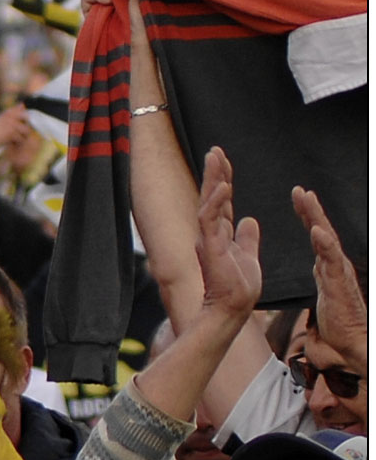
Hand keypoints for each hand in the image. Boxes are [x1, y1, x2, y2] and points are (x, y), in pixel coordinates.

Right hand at [191, 148, 263, 326]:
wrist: (233, 309)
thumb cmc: (239, 288)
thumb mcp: (249, 256)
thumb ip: (248, 238)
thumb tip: (251, 220)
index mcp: (221, 234)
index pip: (222, 201)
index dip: (223, 180)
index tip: (223, 160)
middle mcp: (211, 233)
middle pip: (212, 196)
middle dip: (214, 172)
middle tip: (216, 150)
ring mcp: (209, 238)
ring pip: (208, 202)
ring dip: (212, 179)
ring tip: (216, 157)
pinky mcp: (210, 246)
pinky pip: (210, 219)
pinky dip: (217, 202)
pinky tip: (223, 186)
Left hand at [295, 188, 365, 373]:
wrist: (351, 341)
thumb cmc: (338, 319)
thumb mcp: (326, 290)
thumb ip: (324, 275)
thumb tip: (320, 267)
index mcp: (329, 265)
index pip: (317, 235)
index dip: (309, 215)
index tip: (299, 196)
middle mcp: (336, 265)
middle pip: (323, 231)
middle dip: (312, 210)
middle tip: (300, 190)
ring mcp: (339, 273)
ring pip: (328, 240)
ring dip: (317, 218)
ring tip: (307, 199)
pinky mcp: (340, 284)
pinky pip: (332, 260)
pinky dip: (325, 244)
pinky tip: (317, 230)